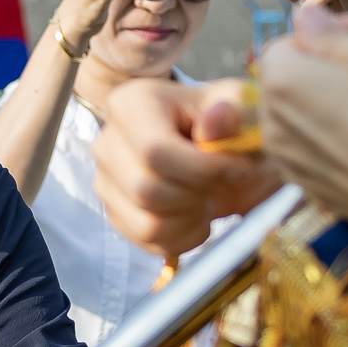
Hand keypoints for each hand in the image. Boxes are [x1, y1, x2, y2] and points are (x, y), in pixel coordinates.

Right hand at [90, 75, 284, 257]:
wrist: (216, 149)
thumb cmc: (226, 125)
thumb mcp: (241, 109)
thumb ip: (234, 112)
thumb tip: (217, 118)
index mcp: (132, 104)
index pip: (154, 151)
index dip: (201, 169)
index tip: (236, 167)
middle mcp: (108, 144)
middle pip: (147, 190)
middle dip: (196, 193)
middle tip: (221, 180)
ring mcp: (106, 182)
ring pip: (148, 223)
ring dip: (192, 218)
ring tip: (208, 195)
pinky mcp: (116, 214)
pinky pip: (149, 242)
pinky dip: (184, 235)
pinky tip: (197, 212)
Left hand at [256, 3, 347, 273]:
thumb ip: (332, 34)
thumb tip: (306, 19)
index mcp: (283, 81)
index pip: (286, 41)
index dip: (326, 35)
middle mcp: (273, 122)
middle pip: (290, 79)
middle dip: (326, 68)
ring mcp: (287, 160)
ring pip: (301, 114)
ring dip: (330, 103)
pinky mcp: (307, 186)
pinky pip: (313, 148)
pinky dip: (335, 138)